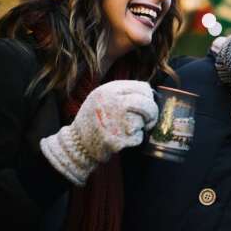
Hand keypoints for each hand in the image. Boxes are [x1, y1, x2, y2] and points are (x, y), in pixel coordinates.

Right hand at [40, 80, 157, 184]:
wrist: (77, 143)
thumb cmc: (94, 120)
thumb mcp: (102, 97)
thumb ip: (122, 93)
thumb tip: (150, 93)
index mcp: (109, 90)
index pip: (143, 88)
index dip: (149, 98)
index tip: (148, 104)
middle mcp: (113, 103)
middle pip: (147, 104)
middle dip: (152, 113)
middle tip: (149, 120)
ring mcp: (115, 121)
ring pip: (143, 121)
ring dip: (140, 127)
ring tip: (126, 129)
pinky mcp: (118, 139)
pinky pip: (138, 137)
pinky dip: (135, 140)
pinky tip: (122, 139)